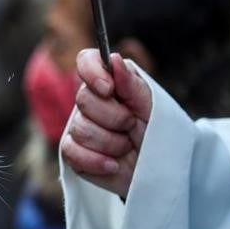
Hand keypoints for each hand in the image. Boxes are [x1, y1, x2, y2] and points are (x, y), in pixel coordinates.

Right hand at [61, 49, 151, 197]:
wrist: (158, 169)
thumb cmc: (157, 134)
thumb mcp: (154, 108)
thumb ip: (133, 85)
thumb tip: (113, 59)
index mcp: (109, 82)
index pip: (86, 61)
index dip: (92, 72)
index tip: (108, 89)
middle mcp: (90, 102)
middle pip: (84, 99)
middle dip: (114, 117)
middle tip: (132, 125)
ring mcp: (78, 127)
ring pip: (81, 129)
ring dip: (111, 143)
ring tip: (127, 147)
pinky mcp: (73, 153)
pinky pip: (71, 152)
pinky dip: (96, 161)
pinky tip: (114, 165)